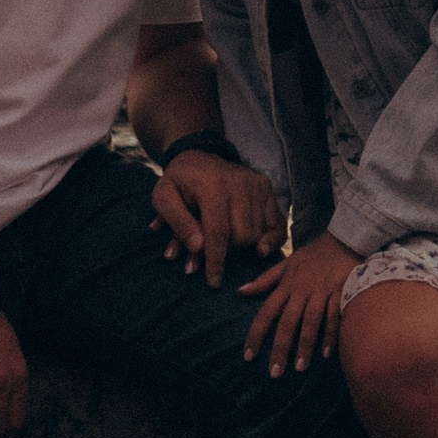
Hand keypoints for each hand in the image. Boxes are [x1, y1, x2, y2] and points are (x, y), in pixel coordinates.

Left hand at [151, 149, 285, 286]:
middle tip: (215, 251)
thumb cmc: (178, 182)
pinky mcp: (265, 185)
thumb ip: (178, 223)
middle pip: (242, 235)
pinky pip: (275, 222)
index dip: (216, 260)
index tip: (213, 282)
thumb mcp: (163, 198)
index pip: (218, 231)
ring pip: (258, 232)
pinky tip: (257, 245)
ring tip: (229, 242)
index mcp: (211, 186)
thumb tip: (199, 248)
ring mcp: (255, 183)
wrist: (196, 155)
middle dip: (229, 251)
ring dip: (244, 245)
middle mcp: (238, 182)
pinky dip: (267, 237)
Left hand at [239, 233, 361, 376]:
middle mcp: (301, 290)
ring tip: (299, 368)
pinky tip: (326, 353)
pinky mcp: (341, 292)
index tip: (248, 356)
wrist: (343, 238)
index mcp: (286, 285)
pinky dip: (331, 334)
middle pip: (288, 321)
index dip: (256, 333)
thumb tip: (240, 292)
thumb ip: (265, 280)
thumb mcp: (286, 263)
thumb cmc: (313, 254)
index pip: (266, 311)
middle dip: (280, 347)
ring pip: (311, 321)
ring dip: (305, 344)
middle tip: (274, 373)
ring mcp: (322, 292)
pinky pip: (335, 315)